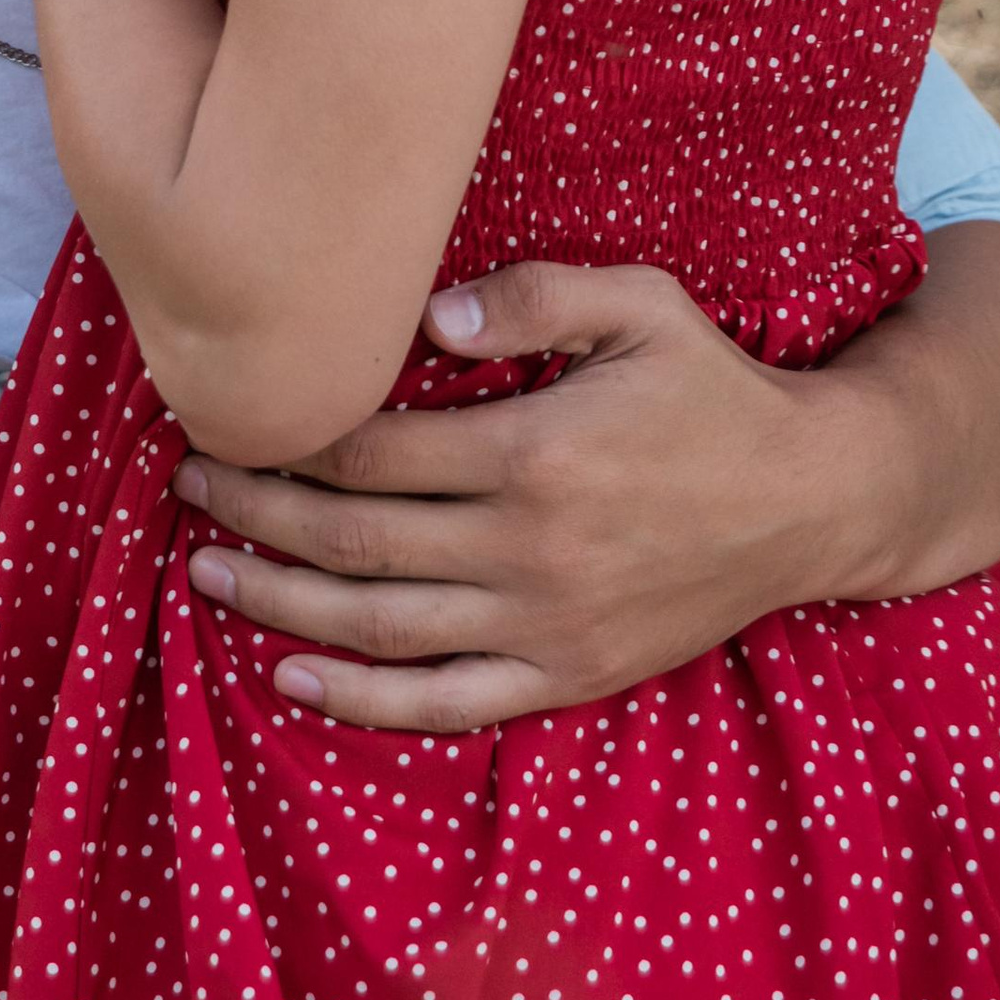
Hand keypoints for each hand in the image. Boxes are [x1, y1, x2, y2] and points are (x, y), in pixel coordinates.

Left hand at [173, 261, 851, 731]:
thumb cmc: (714, 390)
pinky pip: (444, 703)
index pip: (370, 452)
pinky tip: (290, 678)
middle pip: (353, 538)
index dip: (285, 437)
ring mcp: (545, 622)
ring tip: (204, 570)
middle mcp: (528, 547)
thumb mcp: (642, 306)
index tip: (227, 416)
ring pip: (379, 625)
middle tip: (185, 485)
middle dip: (255, 512)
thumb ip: (533, 296)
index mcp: (535, 452)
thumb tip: (428, 313)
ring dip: (279, 600)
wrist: (813, 499)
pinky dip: (360, 699)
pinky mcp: (566, 674)